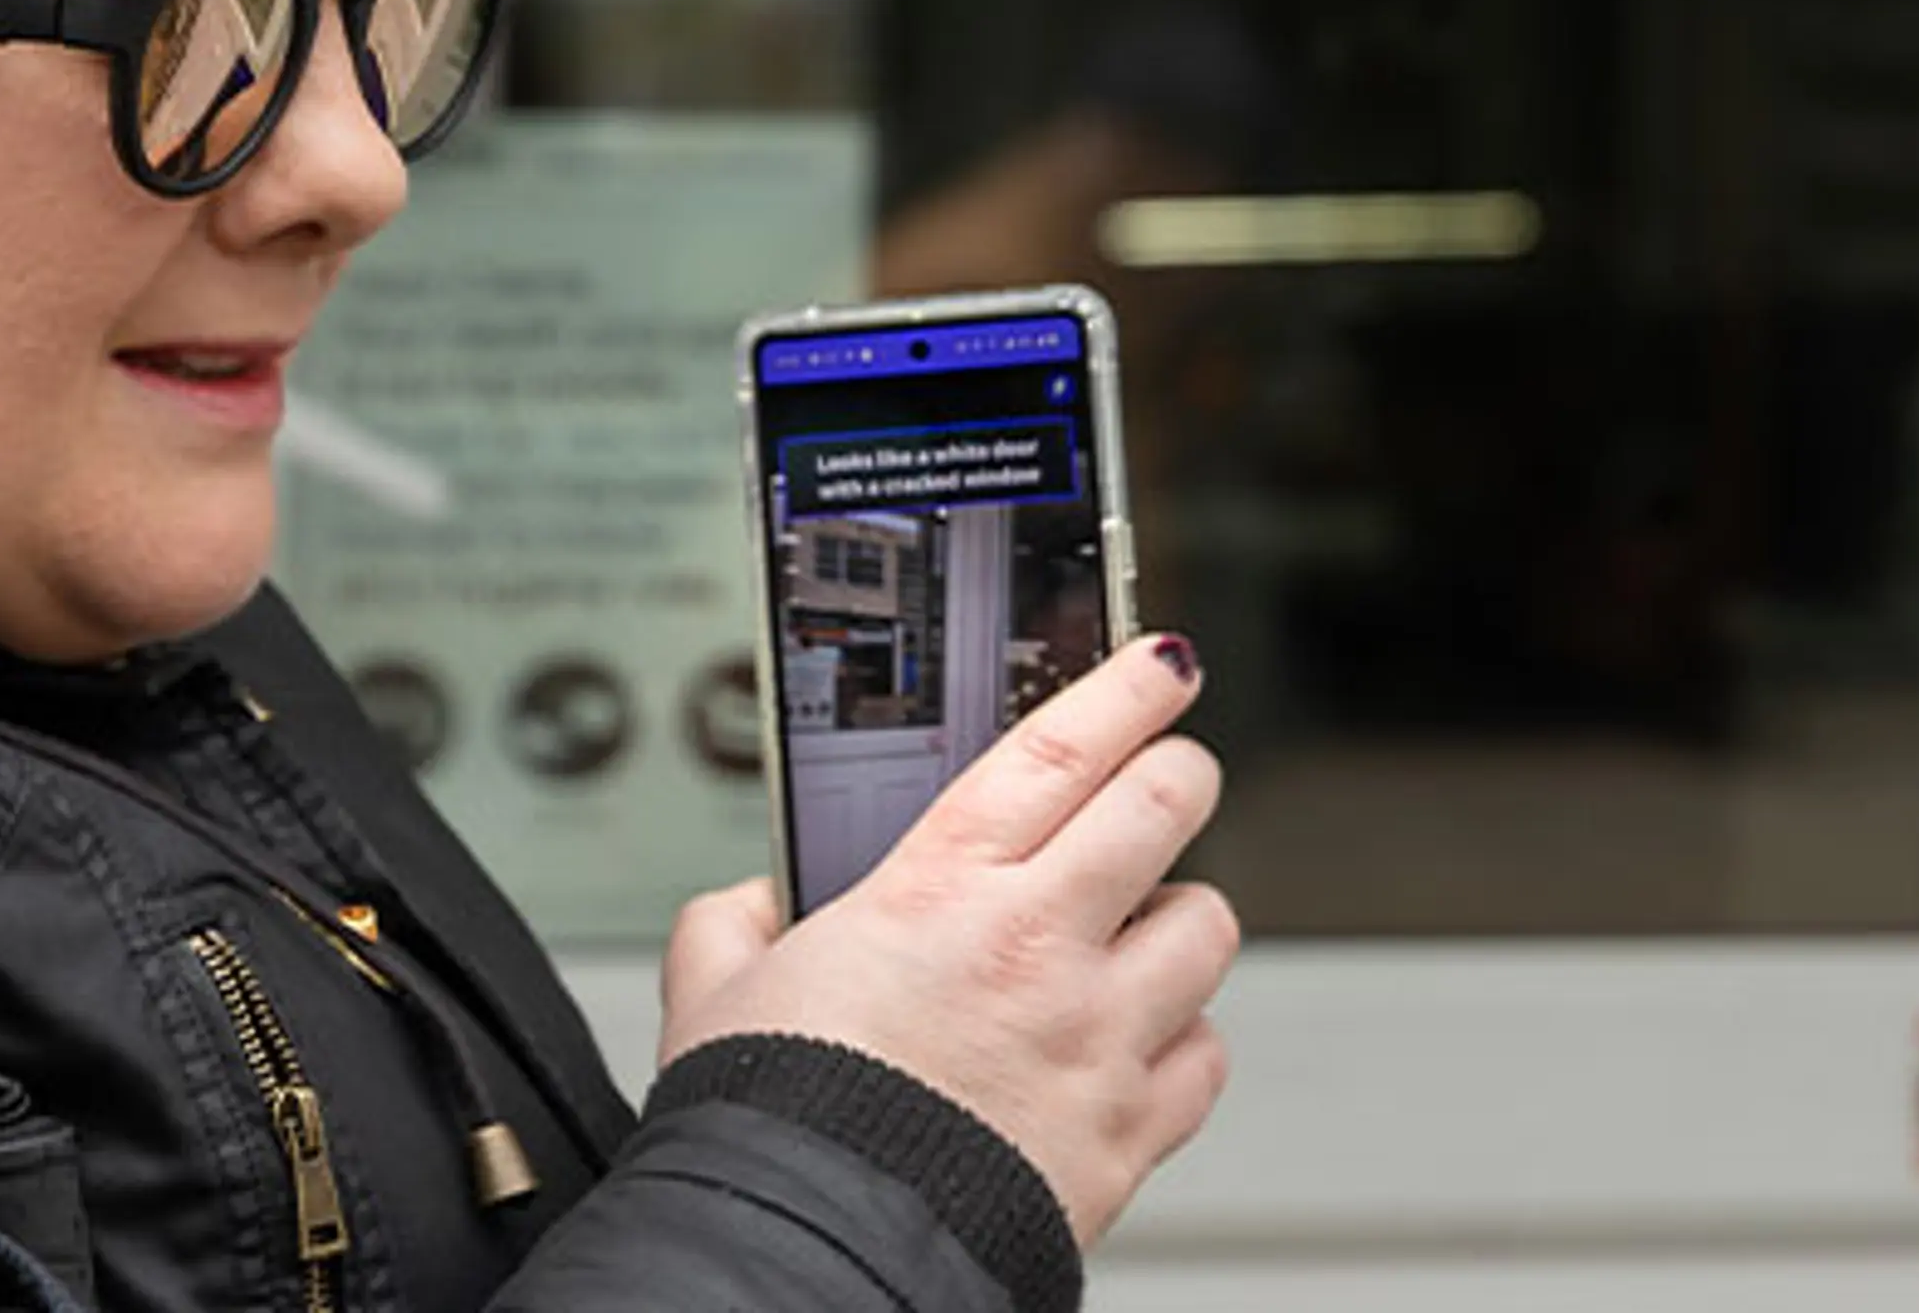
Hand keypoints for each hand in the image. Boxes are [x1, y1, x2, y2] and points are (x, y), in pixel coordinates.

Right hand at [656, 634, 1237, 1246]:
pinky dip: (1180, 1044)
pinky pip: (1204, 1056)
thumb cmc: (767, 1126)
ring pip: (1206, 926)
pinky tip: (1131, 1045)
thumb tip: (755, 904)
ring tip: (1131, 934)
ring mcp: (1094, 1038)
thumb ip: (735, 921)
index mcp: (937, 889)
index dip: (1129, 687)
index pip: (1062, 746)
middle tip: (1167, 778)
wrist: (810, 1253)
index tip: (1162, 664)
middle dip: (1177, 776)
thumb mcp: (713, 990)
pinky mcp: (1127, 1132)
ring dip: (1177, 918)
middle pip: (1167, 806)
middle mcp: (1034, 947)